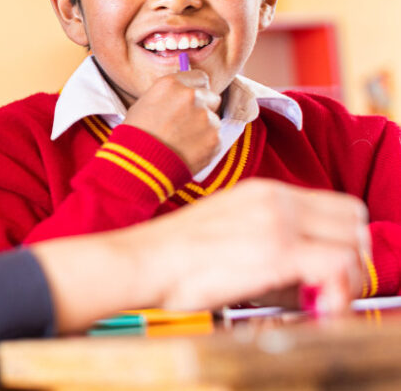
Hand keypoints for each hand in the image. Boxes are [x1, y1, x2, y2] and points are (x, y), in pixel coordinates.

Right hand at [122, 70, 221, 173]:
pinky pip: (215, 139)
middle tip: (186, 124)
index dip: (195, 90)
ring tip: (182, 142)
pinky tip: (187, 151)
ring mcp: (206, 117)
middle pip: (212, 96)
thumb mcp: (144, 104)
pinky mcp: (215, 138)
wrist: (139, 164)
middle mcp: (191, 96)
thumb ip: (169, 95)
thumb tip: (182, 95)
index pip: (200, 77)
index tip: (191, 101)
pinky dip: (205, 145)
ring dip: (203, 129)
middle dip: (203, 108)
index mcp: (171, 84)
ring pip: (213, 120)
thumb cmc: (135, 135)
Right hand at [132, 179, 366, 311]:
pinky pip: (340, 266)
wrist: (143, 260)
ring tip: (319, 300)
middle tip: (328, 287)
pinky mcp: (278, 251)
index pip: (337, 206)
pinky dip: (338, 291)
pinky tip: (315, 305)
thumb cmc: (174, 256)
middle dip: (350, 258)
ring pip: (352, 245)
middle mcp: (276, 199)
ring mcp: (279, 223)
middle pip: (353, 221)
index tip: (324, 270)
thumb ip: (269, 239)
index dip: (341, 240)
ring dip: (346, 278)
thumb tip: (304, 273)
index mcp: (264, 191)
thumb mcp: (228, 230)